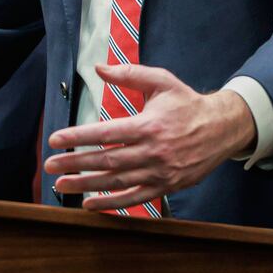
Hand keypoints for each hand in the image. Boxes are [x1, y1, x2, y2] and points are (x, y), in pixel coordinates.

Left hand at [44, 63, 255, 211]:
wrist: (222, 129)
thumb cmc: (188, 103)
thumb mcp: (162, 81)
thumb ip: (129, 73)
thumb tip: (98, 68)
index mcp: (149, 125)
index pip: (106, 133)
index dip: (78, 137)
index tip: (55, 140)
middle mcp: (153, 151)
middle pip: (106, 160)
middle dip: (75, 163)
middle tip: (50, 165)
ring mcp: (159, 172)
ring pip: (116, 182)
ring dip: (86, 185)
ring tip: (62, 185)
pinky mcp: (166, 186)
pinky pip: (135, 198)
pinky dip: (111, 203)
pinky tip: (89, 204)